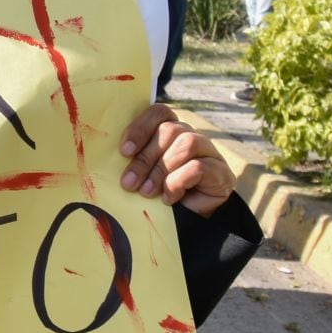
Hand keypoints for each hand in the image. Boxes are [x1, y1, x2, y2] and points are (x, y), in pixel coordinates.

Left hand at [118, 103, 234, 215]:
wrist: (191, 220)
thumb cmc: (160, 193)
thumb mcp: (142, 174)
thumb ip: (133, 160)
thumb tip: (111, 160)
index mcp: (170, 131)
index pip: (158, 112)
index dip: (140, 127)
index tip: (124, 151)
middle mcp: (190, 135)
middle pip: (169, 130)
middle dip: (144, 158)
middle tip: (129, 183)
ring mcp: (208, 151)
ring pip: (186, 144)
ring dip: (161, 170)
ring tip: (147, 192)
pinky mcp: (220, 171)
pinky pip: (198, 167)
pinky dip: (178, 182)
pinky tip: (169, 198)